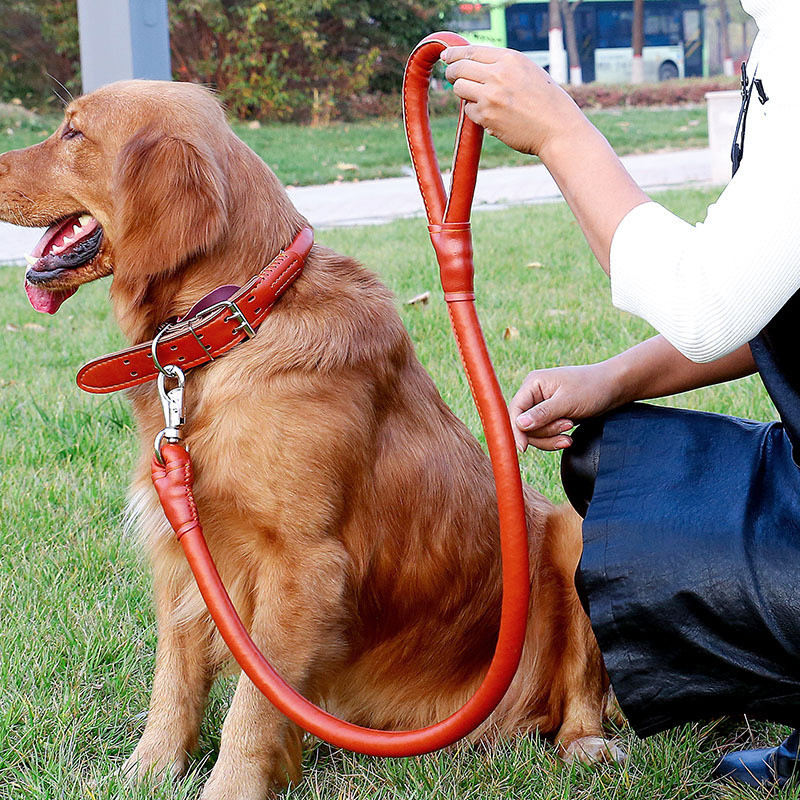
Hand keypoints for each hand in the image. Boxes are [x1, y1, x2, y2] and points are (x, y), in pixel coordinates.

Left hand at [441, 45, 584, 157]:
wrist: (556, 128)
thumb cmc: (545, 101)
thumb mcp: (527, 71)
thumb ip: (502, 66)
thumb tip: (473, 64)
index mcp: (509, 59)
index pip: (471, 51)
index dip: (454, 54)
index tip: (446, 56)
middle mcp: (498, 74)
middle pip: (459, 68)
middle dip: (451, 72)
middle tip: (451, 77)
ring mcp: (491, 96)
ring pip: (459, 89)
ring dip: (463, 92)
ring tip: (476, 97)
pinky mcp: (487, 117)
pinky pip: (469, 111)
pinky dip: (475, 112)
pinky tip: (491, 114)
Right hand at [508, 363, 623, 451]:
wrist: (614, 388)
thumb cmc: (592, 388)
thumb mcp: (567, 401)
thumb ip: (542, 414)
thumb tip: (519, 424)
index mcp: (533, 384)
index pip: (515, 410)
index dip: (516, 430)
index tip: (523, 448)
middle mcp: (534, 394)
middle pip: (523, 425)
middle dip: (544, 432)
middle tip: (567, 426)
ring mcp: (542, 406)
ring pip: (534, 432)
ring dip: (551, 437)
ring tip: (571, 430)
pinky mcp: (551, 416)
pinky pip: (544, 435)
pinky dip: (555, 439)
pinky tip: (569, 438)